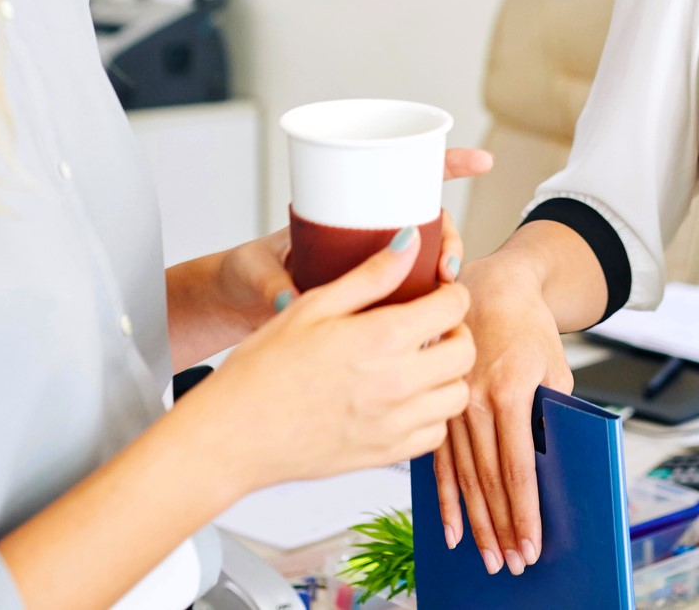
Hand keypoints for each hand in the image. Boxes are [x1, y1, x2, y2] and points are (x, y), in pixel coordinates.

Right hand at [172, 227, 475, 498]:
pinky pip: (435, 435)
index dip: (450, 293)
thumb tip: (409, 243)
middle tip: (430, 328)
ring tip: (418, 363)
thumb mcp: (313, 305)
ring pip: (456, 396)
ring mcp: (393, 424)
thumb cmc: (262, 370)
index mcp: (382, 338)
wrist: (233, 434)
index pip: (453, 307)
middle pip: (465, 352)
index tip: (437, 294)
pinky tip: (404, 400)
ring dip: (446, 375)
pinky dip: (431, 415)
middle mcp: (397, 383)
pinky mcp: (385, 455)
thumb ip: (370, 275)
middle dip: (455, 332)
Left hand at [189, 148, 489, 348]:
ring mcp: (372, 267)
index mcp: (345, 212)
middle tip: (448, 264)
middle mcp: (367, 235)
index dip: (448, 165)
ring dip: (447, 269)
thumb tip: (285, 299)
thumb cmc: (245, 275)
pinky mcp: (372, 298)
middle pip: (428, 222)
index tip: (481, 161)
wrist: (235, 305)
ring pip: (427, 259)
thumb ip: (272, 283)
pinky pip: (413, 295)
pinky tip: (441, 319)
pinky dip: (432, 303)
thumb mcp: (255, 271)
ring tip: (445, 287)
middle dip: (452, 236)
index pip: (404, 177)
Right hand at [431, 253, 573, 576]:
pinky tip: (451, 529)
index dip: (524, 512)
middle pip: (488, 481)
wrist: (488, 285)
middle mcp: (474, 400)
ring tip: (486, 556)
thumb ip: (550, 412)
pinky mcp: (439, 407)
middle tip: (511, 565)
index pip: (517, 467)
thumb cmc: (527, 324)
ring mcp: (451, 405)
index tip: (531, 544)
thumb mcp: (554, 364)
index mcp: (508, 390)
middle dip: (501, 529)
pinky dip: (445, 499)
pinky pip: (438, 462)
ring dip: (476, 523)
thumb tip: (547, 462)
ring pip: (463, 478)